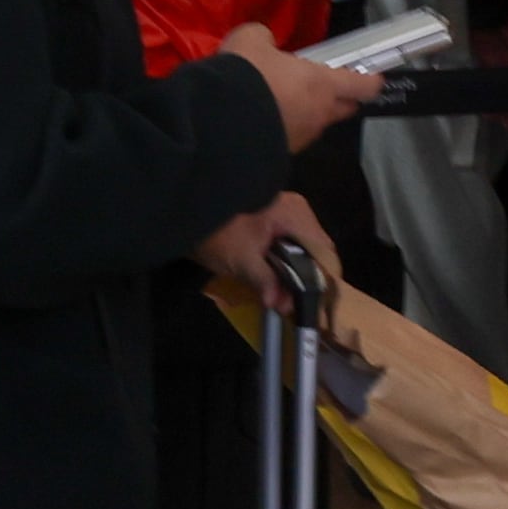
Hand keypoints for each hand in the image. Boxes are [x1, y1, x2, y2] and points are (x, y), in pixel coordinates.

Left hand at [194, 192, 339, 312]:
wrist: (182, 203)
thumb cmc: (216, 229)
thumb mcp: (242, 260)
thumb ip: (267, 283)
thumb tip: (282, 305)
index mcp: (297, 215)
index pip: (325, 252)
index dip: (322, 280)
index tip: (314, 304)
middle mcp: (295, 210)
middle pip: (312, 251)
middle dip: (304, 280)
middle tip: (292, 304)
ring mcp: (281, 212)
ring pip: (298, 248)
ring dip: (291, 273)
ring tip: (281, 297)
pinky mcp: (266, 218)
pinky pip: (284, 243)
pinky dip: (280, 262)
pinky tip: (271, 280)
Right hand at [219, 21, 385, 147]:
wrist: (220, 120)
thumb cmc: (247, 74)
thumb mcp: (251, 39)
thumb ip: (264, 39)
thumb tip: (265, 42)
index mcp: (322, 84)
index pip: (361, 86)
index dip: (370, 82)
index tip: (374, 79)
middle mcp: (319, 113)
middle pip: (344, 110)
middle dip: (341, 100)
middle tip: (327, 89)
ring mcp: (301, 137)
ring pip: (315, 124)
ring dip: (308, 114)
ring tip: (284, 104)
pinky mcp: (281, 153)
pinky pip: (290, 138)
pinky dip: (284, 128)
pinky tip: (264, 120)